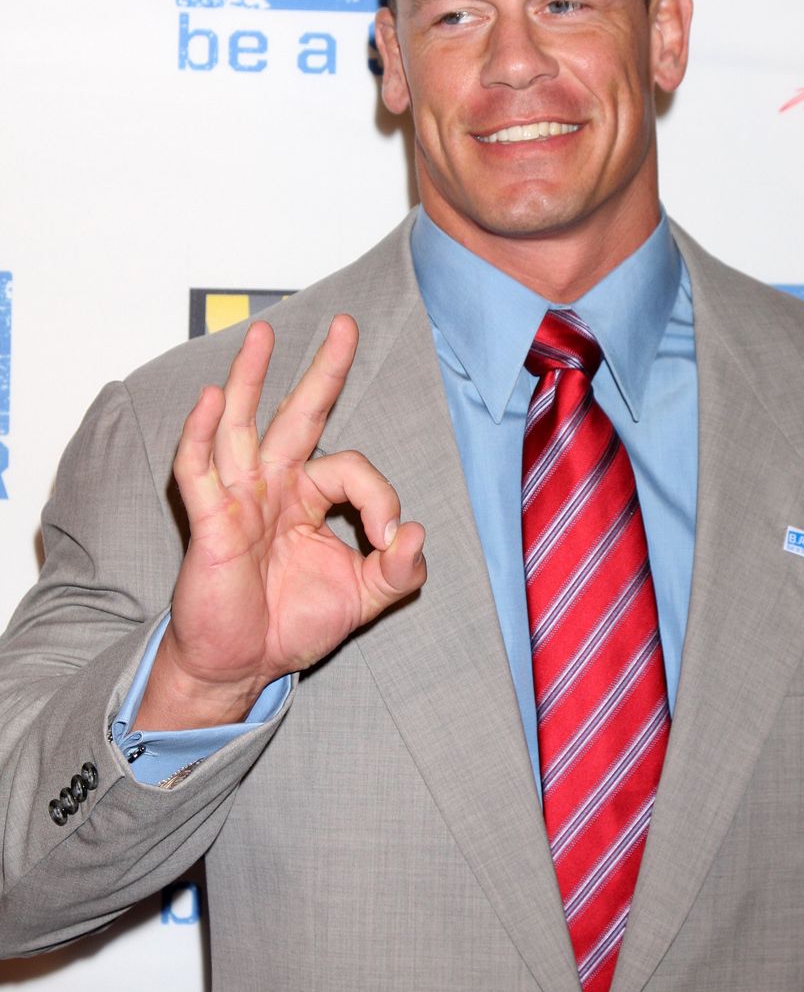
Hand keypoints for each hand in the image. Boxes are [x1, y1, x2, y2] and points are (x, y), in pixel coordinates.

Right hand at [137, 315, 425, 729]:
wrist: (243, 667)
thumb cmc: (292, 625)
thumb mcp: (363, 598)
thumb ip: (399, 570)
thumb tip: (415, 532)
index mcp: (311, 497)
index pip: (352, 467)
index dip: (380, 498)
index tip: (387, 542)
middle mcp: (275, 486)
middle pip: (300, 414)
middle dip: (323, 369)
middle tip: (346, 324)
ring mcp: (239, 498)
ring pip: (243, 425)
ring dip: (250, 378)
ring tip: (261, 333)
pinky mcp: (210, 521)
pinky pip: (199, 470)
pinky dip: (200, 433)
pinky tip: (209, 398)